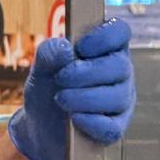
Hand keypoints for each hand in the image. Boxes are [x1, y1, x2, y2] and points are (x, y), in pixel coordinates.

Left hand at [7, 19, 134, 159]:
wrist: (38, 127)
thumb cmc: (46, 91)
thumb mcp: (40, 69)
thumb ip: (49, 54)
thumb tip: (64, 48)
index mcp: (104, 50)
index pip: (119, 31)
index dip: (104, 37)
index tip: (80, 48)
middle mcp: (119, 73)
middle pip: (120, 65)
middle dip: (85, 73)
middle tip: (60, 79)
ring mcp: (121, 101)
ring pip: (118, 97)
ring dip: (83, 98)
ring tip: (61, 99)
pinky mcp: (115, 128)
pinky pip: (112, 126)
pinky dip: (90, 122)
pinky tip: (74, 119)